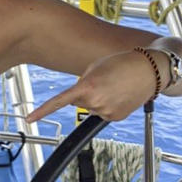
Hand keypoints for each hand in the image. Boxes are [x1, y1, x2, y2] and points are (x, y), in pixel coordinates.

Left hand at [26, 49, 159, 122]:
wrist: (150, 70)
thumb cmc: (122, 63)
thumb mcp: (95, 66)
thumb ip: (81, 82)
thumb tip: (76, 98)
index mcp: (87, 86)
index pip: (60, 101)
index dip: (43, 111)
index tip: (30, 119)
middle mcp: (96, 102)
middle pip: (77, 101)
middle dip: (85, 92)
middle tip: (103, 81)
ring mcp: (107, 112)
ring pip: (91, 107)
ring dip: (97, 98)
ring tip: (114, 86)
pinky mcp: (116, 117)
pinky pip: (102, 112)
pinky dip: (107, 105)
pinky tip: (119, 95)